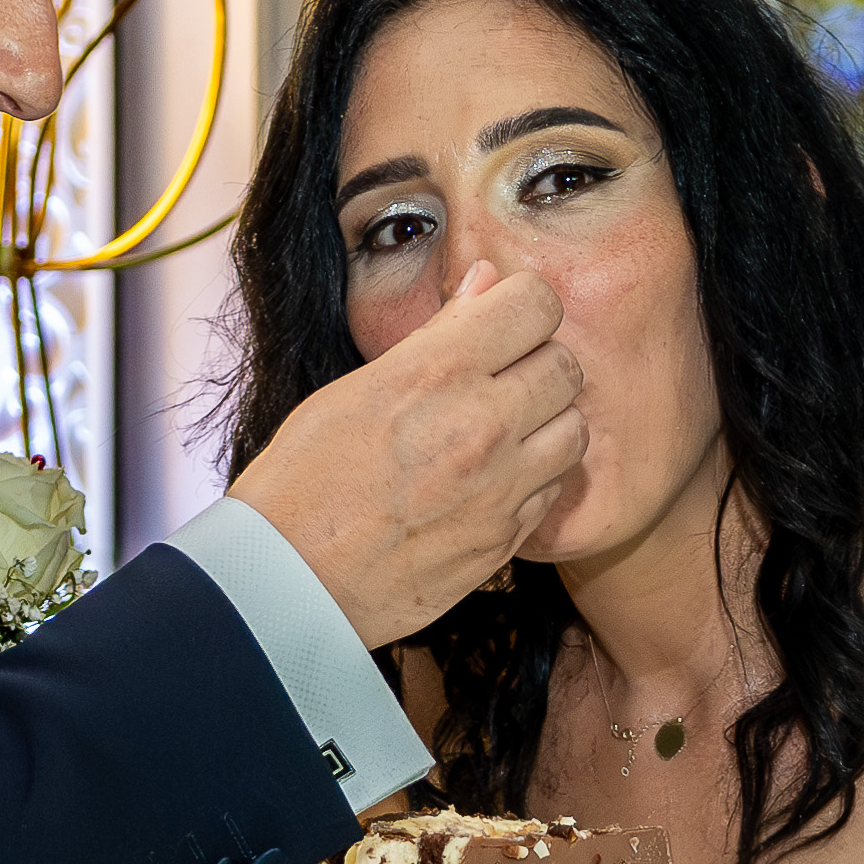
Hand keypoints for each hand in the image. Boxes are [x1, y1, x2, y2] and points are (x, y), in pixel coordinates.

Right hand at [227, 261, 585, 646]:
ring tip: (501, 434)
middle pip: (565, 366)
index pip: (536, 304)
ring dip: (546, 425)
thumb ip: (436, 336)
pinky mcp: (505, 540)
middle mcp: (482, 426)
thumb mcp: (356, 388)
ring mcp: (500, 488)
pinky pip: (552, 491)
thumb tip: (488, 281)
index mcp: (438, 372)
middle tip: (500, 381)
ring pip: (574, 431)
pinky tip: (489, 482)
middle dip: (537, 365)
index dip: (521, 307)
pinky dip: (533, 480)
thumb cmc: (302, 479)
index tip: (501, 324)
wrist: (289, 582)